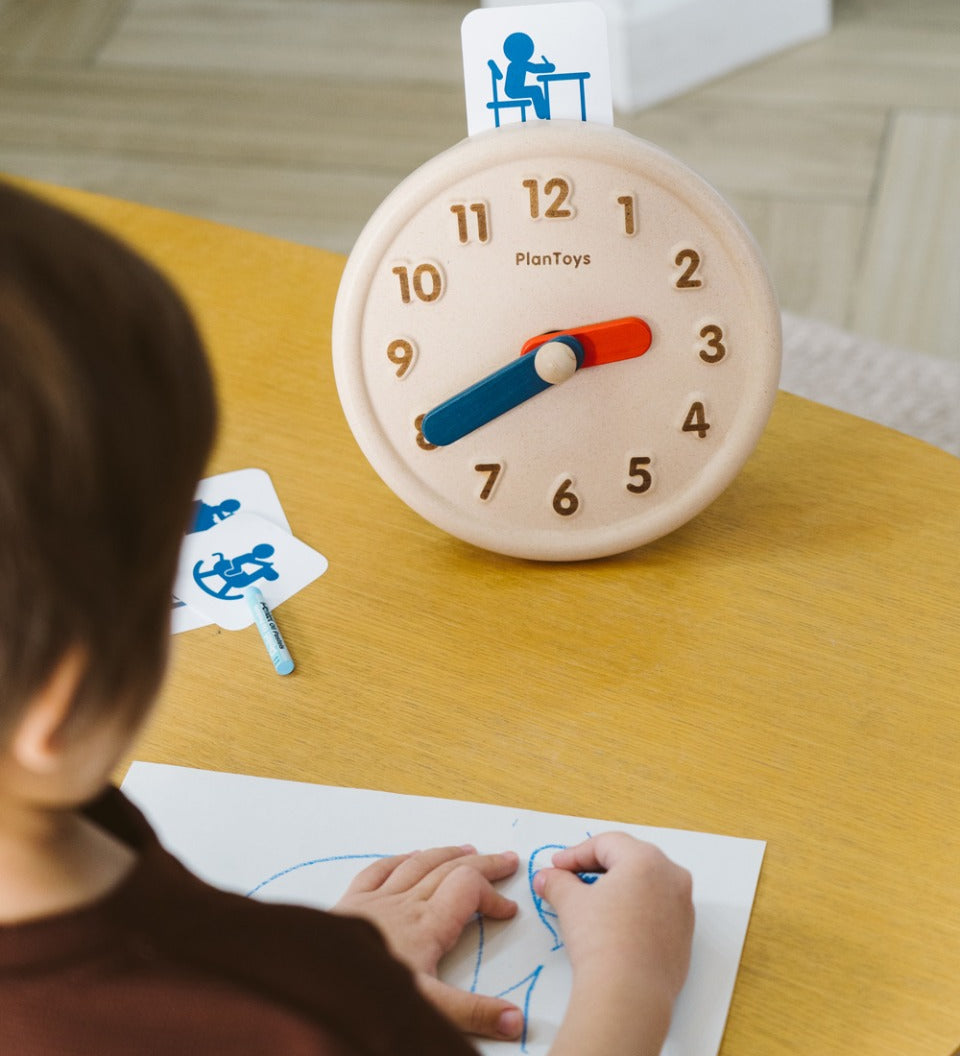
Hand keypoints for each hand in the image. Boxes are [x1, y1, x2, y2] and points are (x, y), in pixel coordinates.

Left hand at [333, 845, 523, 1040]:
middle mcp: (405, 904)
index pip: (469, 890)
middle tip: (507, 861)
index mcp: (428, 925)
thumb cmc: (367, 994)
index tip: (508, 912)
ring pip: (418, 864)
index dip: (493, 895)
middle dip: (482, 864)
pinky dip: (400, 859)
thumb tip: (516, 1021)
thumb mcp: (428, 1008)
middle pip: (450, 870)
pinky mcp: (350, 904)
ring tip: (467, 849)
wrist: (313, 983)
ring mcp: (376, 900)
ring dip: (446, 854)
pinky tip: (409, 855)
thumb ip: (473, 1012)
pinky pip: (379, 870)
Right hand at [534, 833, 693, 1054]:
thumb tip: (547, 878)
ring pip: (647, 883)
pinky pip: (658, 908)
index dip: (576, 854)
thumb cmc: (602, 940)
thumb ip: (557, 882)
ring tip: (592, 901)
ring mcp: (683, 906)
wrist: (629, 995)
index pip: (606, 844)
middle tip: (572, 877)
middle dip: (598, 866)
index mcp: (646, 859)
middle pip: (630, 859)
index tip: (557, 867)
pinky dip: (636, 908)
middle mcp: (672, 876)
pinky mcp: (685, 934)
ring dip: (619, 887)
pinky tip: (615, 924)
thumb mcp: (570, 903)